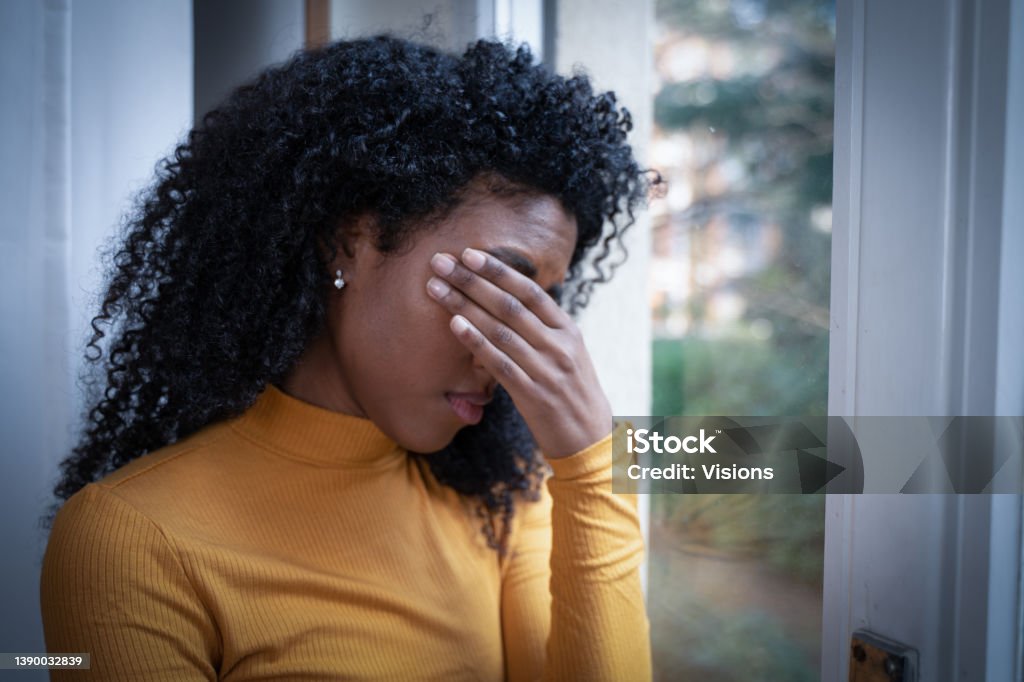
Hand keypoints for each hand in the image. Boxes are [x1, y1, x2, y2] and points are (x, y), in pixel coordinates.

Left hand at [426, 248, 611, 458]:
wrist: (591, 439)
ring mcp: (547, 370)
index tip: (469, 254)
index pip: (529, 291)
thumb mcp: (568, 354)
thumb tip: (510, 302)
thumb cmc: (572, 393)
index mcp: (568, 331)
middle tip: (440, 262)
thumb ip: (543, 329)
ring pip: (499, 329)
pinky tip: (455, 324)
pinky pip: (499, 363)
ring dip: (463, 305)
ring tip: (435, 288)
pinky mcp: (533, 395)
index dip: (498, 270)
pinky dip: (476, 341)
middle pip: (509, 305)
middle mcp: (559, 345)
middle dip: (471, 280)